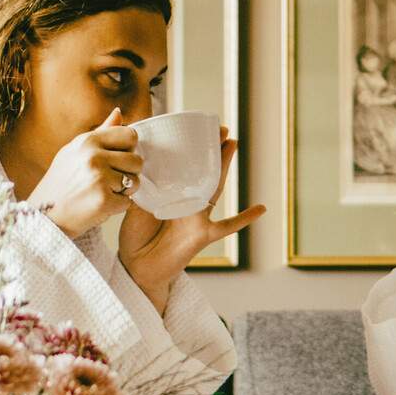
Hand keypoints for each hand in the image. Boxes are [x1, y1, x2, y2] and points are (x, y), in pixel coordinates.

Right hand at [28, 110, 141, 235]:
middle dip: (129, 172)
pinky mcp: (104, 200)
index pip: (130, 135)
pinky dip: (117, 207)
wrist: (45, 215)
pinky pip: (128, 202)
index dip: (129, 149)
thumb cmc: (61, 183)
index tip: (117, 159)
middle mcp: (94, 156)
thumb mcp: (75, 151)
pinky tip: (99, 205)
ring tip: (103, 192)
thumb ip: (101, 133)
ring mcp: (99, 178)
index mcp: (88, 141)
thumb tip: (119, 112)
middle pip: (137, 160)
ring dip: (125, 191)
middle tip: (110, 180)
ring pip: (135, 182)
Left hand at [120, 128, 261, 308]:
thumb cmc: (135, 238)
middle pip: (203, 170)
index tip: (195, 127)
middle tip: (221, 127)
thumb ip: (143, 187)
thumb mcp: (135, 206)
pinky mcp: (202, 235)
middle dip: (213, 148)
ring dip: (224, 165)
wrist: (136, 268)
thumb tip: (142, 163)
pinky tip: (261, 208)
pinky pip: (227, 227)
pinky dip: (244, 218)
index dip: (190, 148)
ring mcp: (196, 216)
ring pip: (214, 186)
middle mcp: (186, 200)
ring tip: (233, 144)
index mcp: (170, 192)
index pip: (182, 165)